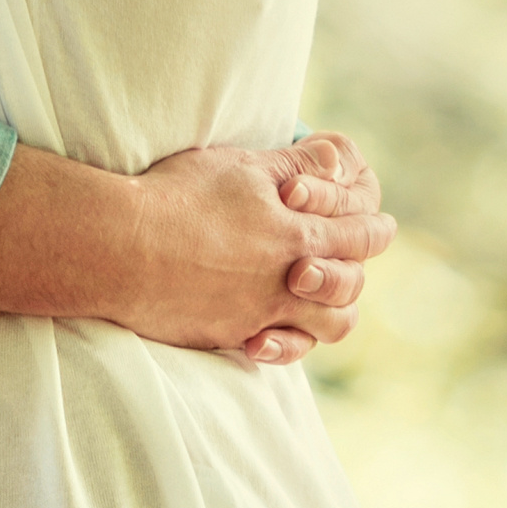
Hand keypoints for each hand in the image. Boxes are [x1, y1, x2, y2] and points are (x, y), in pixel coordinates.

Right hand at [123, 136, 394, 367]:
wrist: (123, 248)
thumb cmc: (180, 197)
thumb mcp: (242, 167)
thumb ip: (295, 166)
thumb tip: (337, 157)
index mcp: (298, 234)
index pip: (358, 234)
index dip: (375, 229)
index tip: (383, 227)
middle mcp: (287, 281)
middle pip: (349, 286)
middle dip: (359, 271)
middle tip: (357, 266)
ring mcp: (259, 314)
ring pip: (325, 327)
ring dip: (331, 313)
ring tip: (320, 300)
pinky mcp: (228, 336)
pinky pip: (276, 350)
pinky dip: (285, 344)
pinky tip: (272, 333)